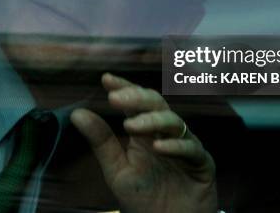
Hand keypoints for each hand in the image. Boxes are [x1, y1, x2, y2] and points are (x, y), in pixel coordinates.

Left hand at [71, 73, 216, 212]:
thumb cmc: (143, 200)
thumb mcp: (116, 170)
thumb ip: (101, 142)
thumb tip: (77, 113)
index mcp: (145, 132)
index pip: (136, 103)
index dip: (124, 88)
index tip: (107, 79)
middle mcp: (166, 133)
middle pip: (156, 104)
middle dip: (137, 98)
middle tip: (116, 98)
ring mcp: (185, 146)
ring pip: (174, 121)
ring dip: (152, 120)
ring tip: (132, 126)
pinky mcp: (202, 164)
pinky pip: (192, 148)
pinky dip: (176, 145)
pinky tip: (159, 147)